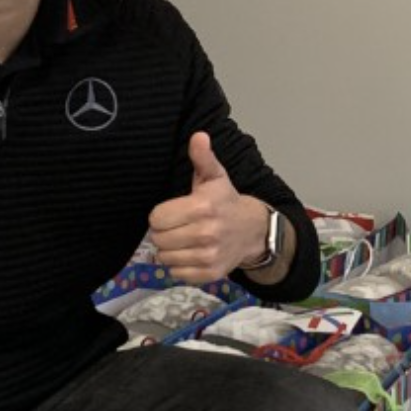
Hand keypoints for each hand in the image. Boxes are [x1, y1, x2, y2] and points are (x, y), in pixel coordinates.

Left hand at [146, 132, 265, 283]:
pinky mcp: (210, 273)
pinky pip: (176, 273)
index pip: (156, 218)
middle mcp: (206, 234)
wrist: (253, 231)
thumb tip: (198, 136)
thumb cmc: (226, 201)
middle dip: (164, 232)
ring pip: (165, 258)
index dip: (161, 215)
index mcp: (202, 207)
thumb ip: (202, 157)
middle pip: (158, 239)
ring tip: (184, 240)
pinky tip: (190, 254)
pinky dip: (179, 266)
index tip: (173, 212)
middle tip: (178, 226)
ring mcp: (209, 256)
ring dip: (170, 250)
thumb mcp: (215, 176)